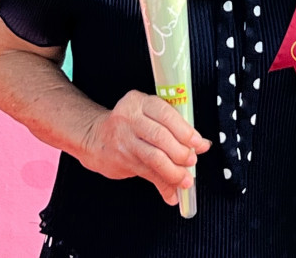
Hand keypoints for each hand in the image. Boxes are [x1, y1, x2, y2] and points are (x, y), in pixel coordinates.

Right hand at [78, 90, 211, 204]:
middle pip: (161, 137)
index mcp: (140, 102)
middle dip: (181, 153)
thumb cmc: (127, 125)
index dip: (185, 131)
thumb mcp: (147, 116)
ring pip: (154, 158)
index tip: (199, 143)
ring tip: (185, 180)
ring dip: (174, 172)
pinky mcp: (121, 160)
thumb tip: (201, 145)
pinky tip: (172, 193)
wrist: (94, 137)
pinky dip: (163, 185)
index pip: (166, 114)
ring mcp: (124, 140)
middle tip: (192, 161)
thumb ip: (173, 128)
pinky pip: (147, 174)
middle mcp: (130, 119)